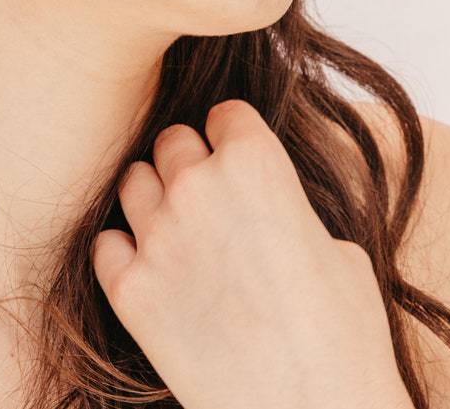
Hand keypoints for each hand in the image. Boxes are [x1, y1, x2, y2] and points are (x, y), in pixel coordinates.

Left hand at [91, 99, 412, 408]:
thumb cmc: (343, 336)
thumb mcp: (335, 245)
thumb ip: (286, 205)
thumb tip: (265, 203)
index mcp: (255, 164)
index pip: (225, 113)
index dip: (234, 135)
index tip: (234, 152)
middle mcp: (197, 188)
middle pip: (171, 140)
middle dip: (190, 161)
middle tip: (206, 194)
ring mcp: (157, 237)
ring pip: (132, 182)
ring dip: (153, 198)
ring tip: (174, 227)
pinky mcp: (130, 290)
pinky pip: (105, 243)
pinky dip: (123, 251)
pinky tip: (149, 269)